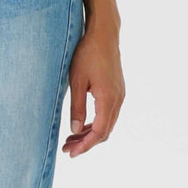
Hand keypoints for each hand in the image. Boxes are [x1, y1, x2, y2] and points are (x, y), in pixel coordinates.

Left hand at [62, 25, 124, 155]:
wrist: (103, 34)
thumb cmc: (87, 53)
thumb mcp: (76, 81)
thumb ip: (76, 107)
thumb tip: (75, 130)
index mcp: (108, 99)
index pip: (99, 132)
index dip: (85, 146)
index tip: (71, 153)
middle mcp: (118, 99)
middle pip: (105, 132)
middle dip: (86, 143)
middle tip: (67, 149)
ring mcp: (119, 94)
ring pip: (107, 123)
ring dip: (91, 134)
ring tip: (72, 139)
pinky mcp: (117, 90)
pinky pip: (109, 114)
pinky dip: (96, 123)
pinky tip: (83, 124)